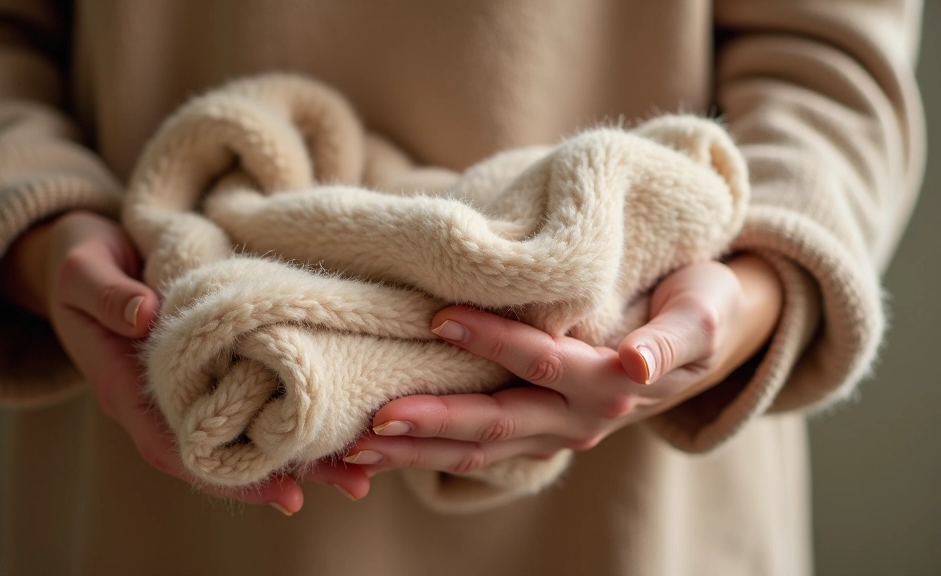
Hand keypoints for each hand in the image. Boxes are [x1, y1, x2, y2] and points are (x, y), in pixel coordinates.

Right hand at [0, 211, 368, 513]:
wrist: (85, 258)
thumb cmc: (82, 265)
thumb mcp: (83, 271)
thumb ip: (107, 294)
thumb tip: (145, 314)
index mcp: (126, 389)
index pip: (179, 447)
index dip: (229, 476)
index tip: (282, 492)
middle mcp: (162, 401)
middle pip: (227, 453)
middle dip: (287, 474)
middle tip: (353, 484)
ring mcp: (189, 387)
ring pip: (246, 432)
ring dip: (303, 451)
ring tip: (364, 466)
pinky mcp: (213, 365)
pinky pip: (252, 397)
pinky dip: (294, 411)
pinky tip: (339, 418)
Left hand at [344, 256, 782, 472]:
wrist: (711, 337)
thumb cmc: (701, 307)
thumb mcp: (700, 315)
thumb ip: (671, 340)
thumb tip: (638, 364)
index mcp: (612, 383)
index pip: (542, 361)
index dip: (492, 339)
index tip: (438, 316)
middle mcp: (579, 417)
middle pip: (497, 422)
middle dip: (434, 421)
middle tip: (373, 421)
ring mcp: (557, 431)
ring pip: (481, 446)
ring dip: (421, 449)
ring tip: (358, 449)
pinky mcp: (542, 429)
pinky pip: (483, 447)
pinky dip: (434, 452)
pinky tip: (387, 449)